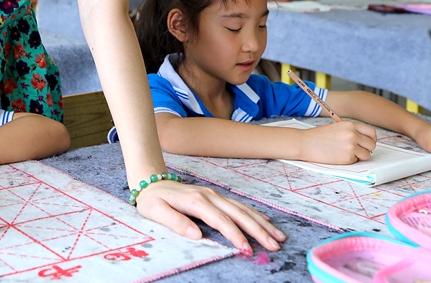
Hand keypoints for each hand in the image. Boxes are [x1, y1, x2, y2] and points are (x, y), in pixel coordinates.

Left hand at [134, 180, 285, 253]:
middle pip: (238, 214)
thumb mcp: (157, 212)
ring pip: (242, 209)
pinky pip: (238, 206)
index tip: (247, 249)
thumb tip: (196, 235)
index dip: (235, 235)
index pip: (220, 220)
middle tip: (274, 245)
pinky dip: (254, 214)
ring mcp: (214, 195)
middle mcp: (209, 196)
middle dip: (258, 230)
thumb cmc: (153, 199)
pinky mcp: (215, 196)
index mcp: (196, 201)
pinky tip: (266, 222)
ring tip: (278, 236)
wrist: (152, 181)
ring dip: (261, 223)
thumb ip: (176, 222)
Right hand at [301, 122, 376, 163]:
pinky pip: (356, 161)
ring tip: (347, 153)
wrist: (305, 143)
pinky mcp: (347, 158)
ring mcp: (351, 147)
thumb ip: (352, 131)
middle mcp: (353, 135)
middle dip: (367, 149)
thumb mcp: (337, 127)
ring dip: (359, 156)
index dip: (371, 139)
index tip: (367, 142)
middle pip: (372, 144)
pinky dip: (350, 160)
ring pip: (367, 155)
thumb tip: (365, 141)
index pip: (372, 132)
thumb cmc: (319, 136)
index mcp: (350, 125)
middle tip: (358, 150)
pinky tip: (339, 155)